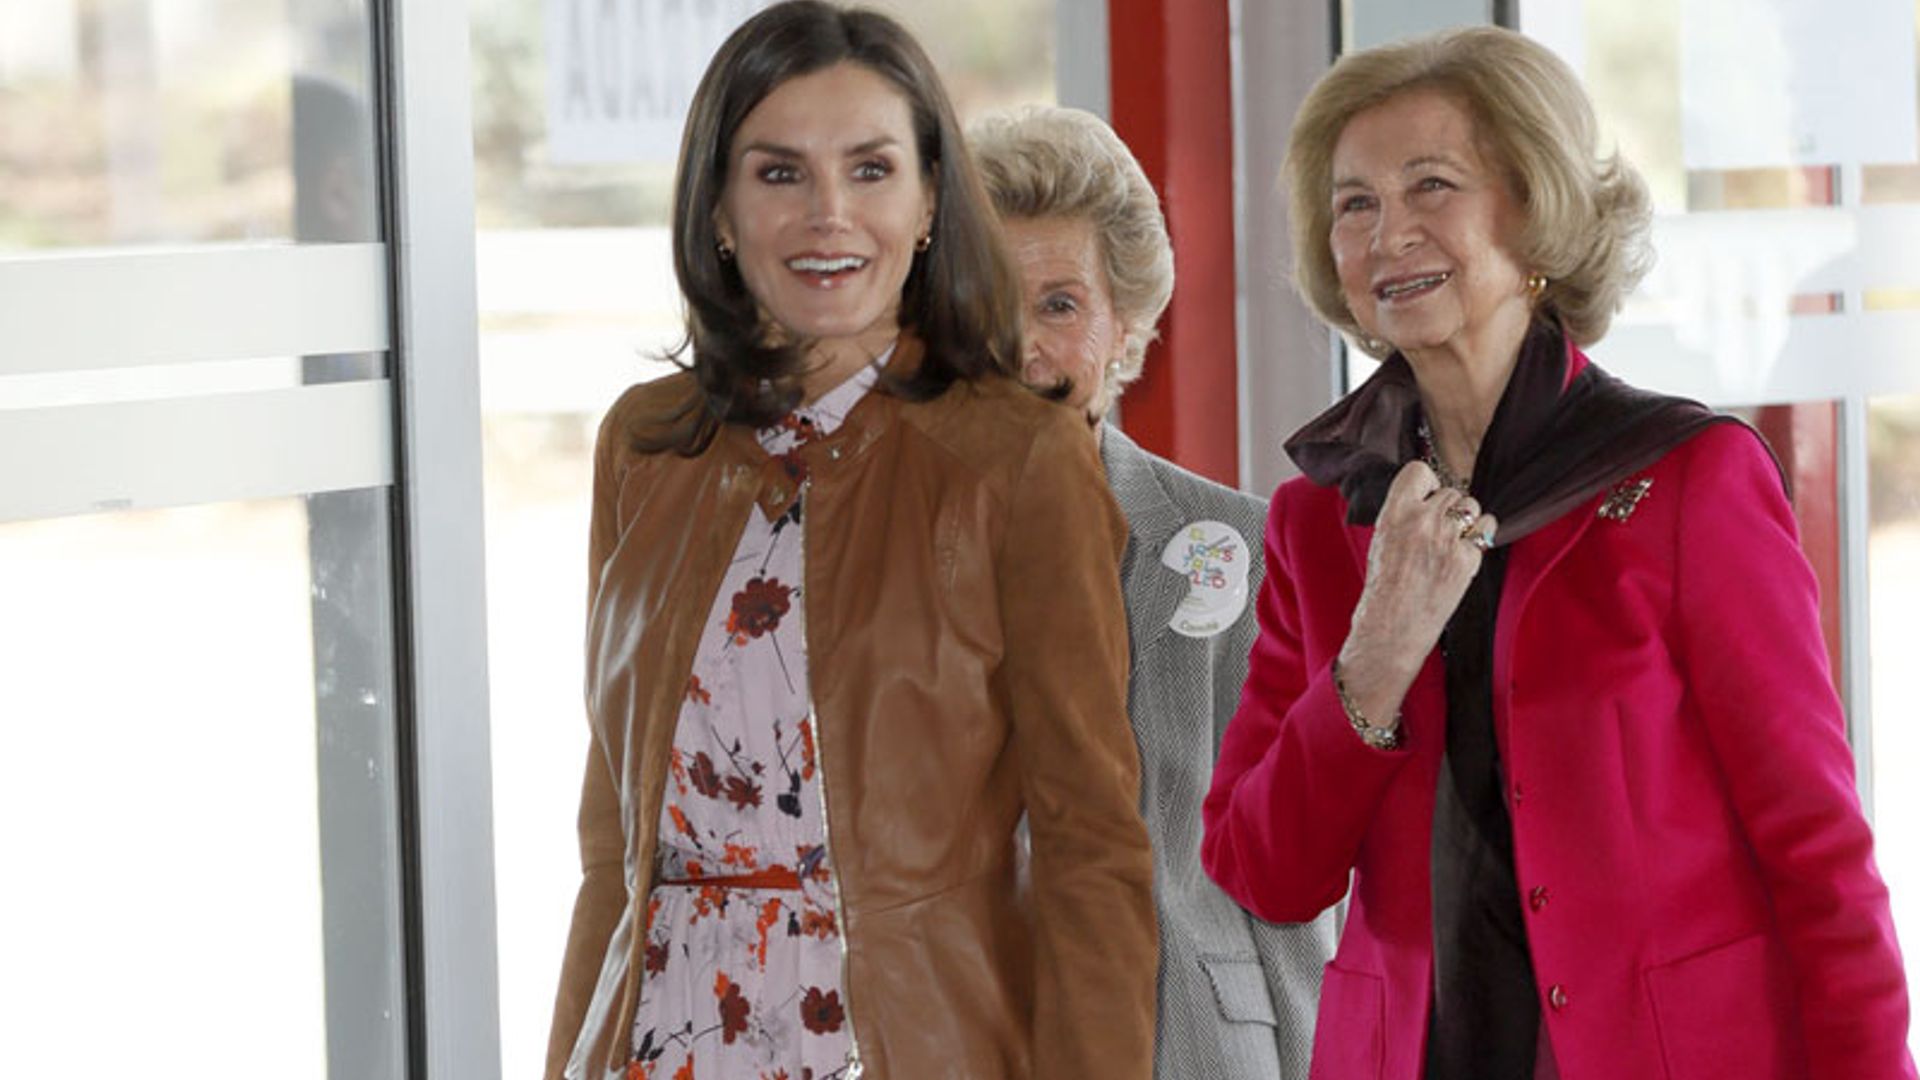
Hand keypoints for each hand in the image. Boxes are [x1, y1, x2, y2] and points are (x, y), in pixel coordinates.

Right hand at [1336, 461, 1496, 725]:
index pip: (1420, 471)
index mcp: (1394, 513)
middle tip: (1437, 531)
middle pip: (1451, 491)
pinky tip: (1466, 550)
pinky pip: (1488, 528)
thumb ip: (1404, 514)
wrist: (1391, 627)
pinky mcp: (1467, 560)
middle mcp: (1422, 522)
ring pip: (1472, 506)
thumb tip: (1430, 496)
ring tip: (1452, 541)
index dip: (1427, 484)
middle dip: (1448, 508)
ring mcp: (1447, 541)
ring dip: (1466, 519)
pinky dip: (1481, 536)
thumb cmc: (1383, 587)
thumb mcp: (1382, 539)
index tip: (1425, 499)